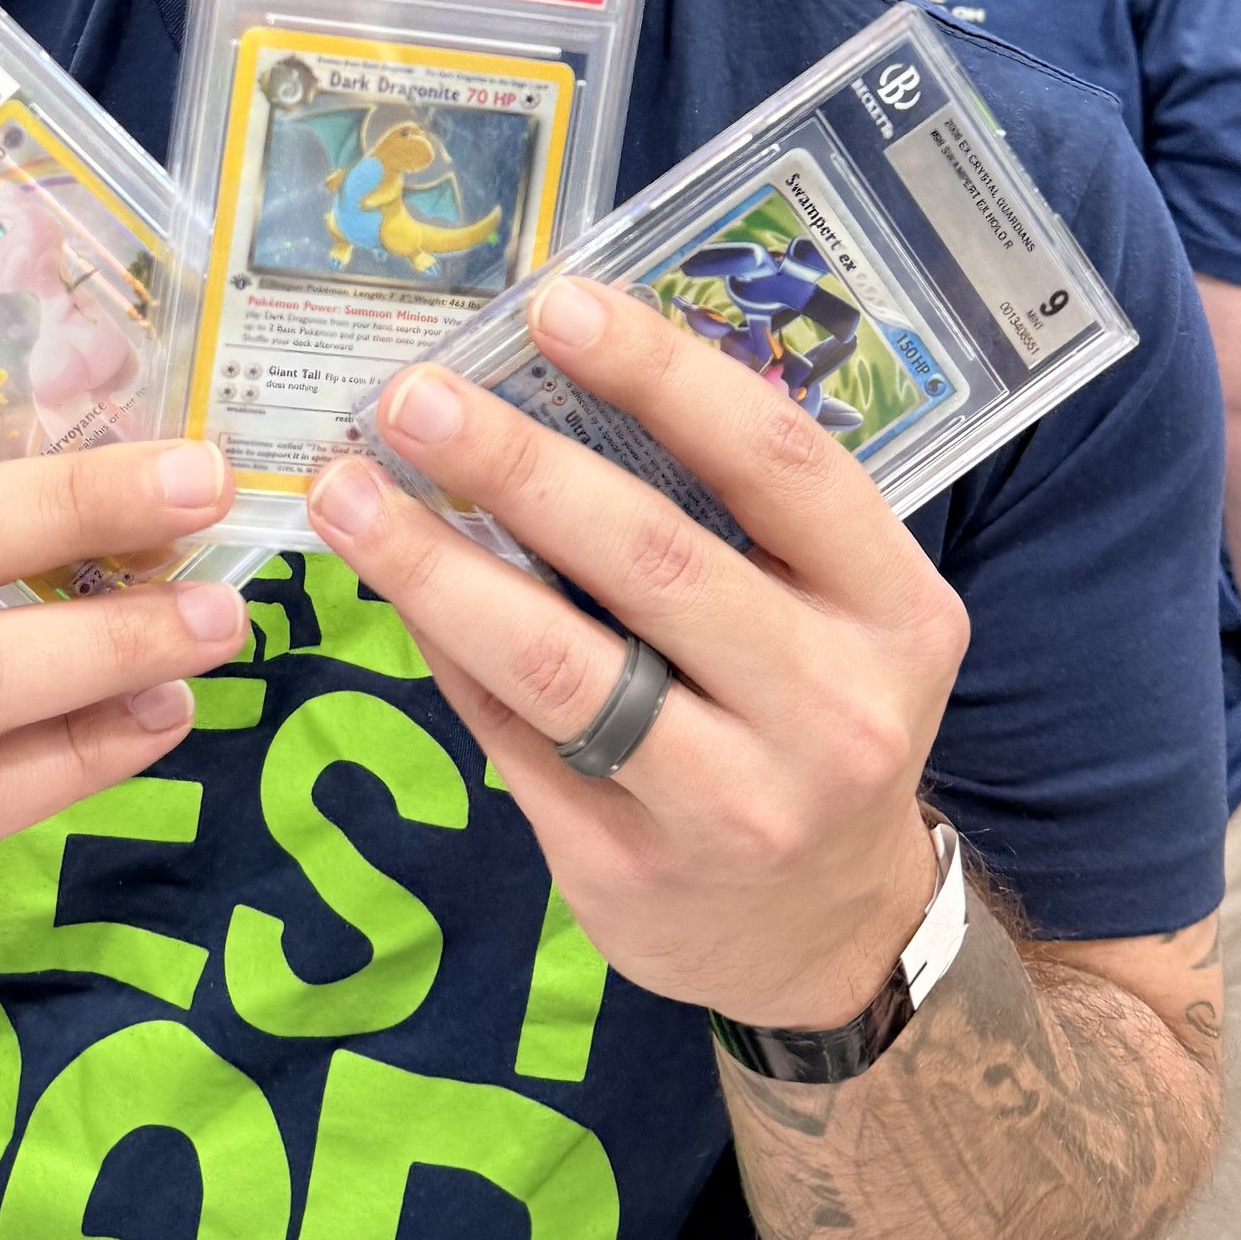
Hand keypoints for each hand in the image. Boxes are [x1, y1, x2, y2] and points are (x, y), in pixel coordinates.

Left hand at [306, 275, 965, 1033]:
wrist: (829, 933)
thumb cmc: (813, 716)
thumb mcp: (837, 612)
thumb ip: (738, 515)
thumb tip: (560, 375)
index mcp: (892, 608)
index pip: (778, 463)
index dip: (664, 374)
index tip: (555, 306)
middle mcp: (828, 707)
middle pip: (653, 559)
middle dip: (516, 464)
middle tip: (411, 396)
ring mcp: (730, 801)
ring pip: (560, 666)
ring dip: (438, 566)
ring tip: (348, 492)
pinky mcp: (626, 868)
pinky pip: (512, 736)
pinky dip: (443, 651)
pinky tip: (389, 585)